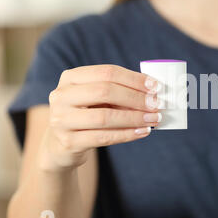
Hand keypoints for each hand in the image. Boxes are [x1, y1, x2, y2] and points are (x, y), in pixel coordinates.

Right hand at [42, 64, 161, 170]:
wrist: (61, 145)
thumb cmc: (86, 115)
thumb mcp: (97, 99)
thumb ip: (119, 92)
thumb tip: (152, 93)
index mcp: (70, 78)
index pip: (106, 72)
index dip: (133, 79)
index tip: (155, 86)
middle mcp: (61, 96)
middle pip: (104, 91)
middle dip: (135, 98)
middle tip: (156, 104)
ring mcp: (61, 120)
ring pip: (105, 117)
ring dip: (134, 118)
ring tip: (154, 119)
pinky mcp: (68, 142)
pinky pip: (104, 137)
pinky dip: (127, 134)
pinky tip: (143, 132)